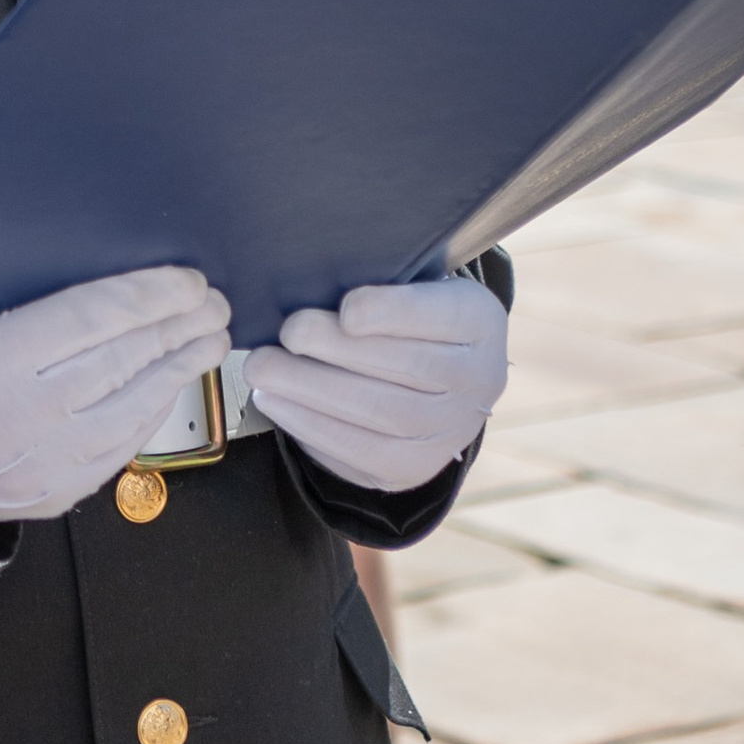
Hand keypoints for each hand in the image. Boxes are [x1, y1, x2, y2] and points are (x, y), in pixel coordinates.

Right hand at [0, 266, 231, 521]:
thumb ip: (10, 289)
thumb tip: (67, 241)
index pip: (90, 317)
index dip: (147, 295)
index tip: (187, 279)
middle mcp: (24, 414)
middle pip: (123, 358)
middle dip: (178, 325)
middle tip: (214, 302)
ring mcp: (47, 459)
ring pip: (134, 404)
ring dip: (182, 366)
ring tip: (212, 337)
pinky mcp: (62, 490)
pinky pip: (124, 443)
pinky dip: (155, 407)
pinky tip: (176, 380)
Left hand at [246, 273, 506, 494]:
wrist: (433, 381)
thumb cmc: (404, 314)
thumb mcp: (411, 281)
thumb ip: (377, 277)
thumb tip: (310, 275)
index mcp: (480, 322)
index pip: (444, 316)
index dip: (395, 314)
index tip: (347, 309)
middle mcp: (478, 381)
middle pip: (410, 368)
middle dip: (339, 350)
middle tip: (287, 331)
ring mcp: (448, 432)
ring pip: (384, 417)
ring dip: (313, 392)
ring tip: (263, 368)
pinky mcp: (412, 468)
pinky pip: (362, 455)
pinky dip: (311, 427)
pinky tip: (275, 401)